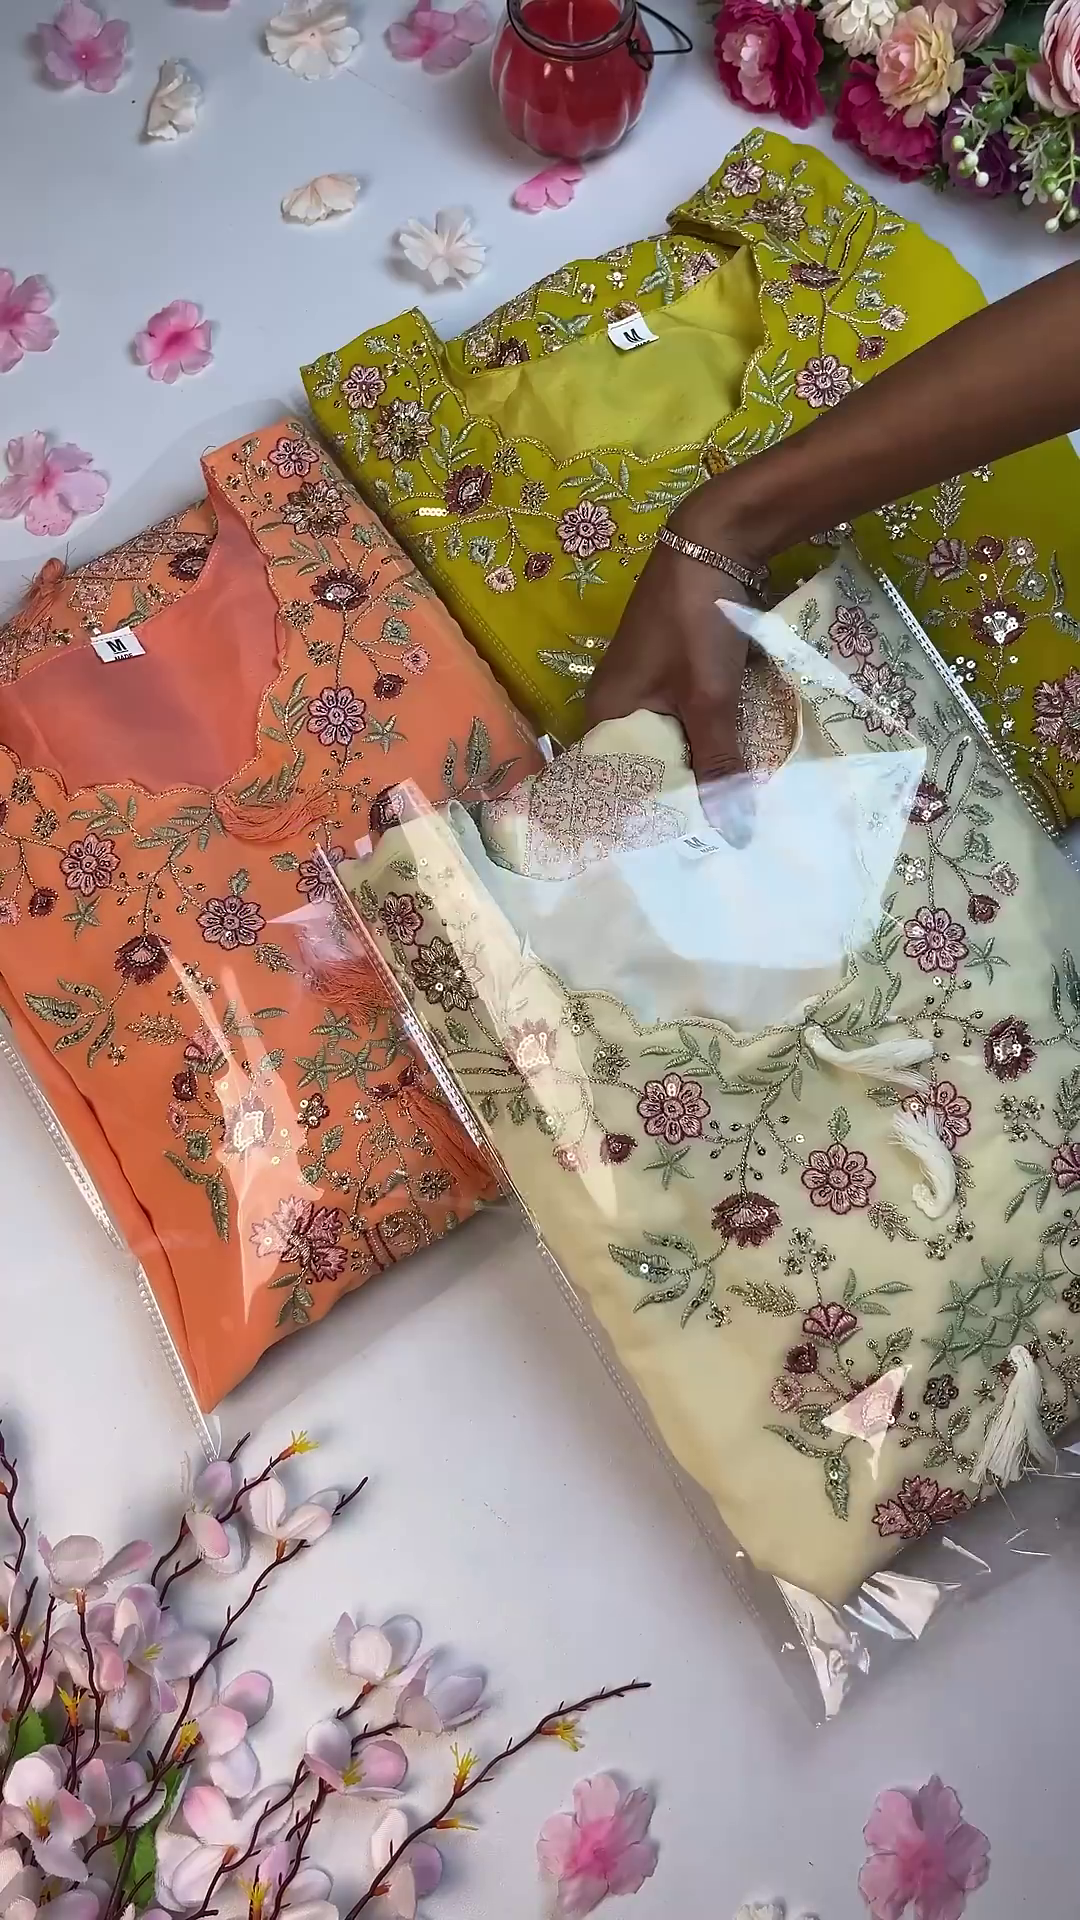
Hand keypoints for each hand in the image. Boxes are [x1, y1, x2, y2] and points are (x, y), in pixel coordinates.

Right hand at [584, 510, 756, 839]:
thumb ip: (719, 766)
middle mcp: (614, 705)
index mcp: (603, 715)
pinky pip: (685, 721)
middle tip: (712, 841)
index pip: (607, 788)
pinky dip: (707, 740)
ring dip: (696, 770)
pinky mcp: (671, 672)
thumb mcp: (709, 701)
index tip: (673, 855)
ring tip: (727, 813)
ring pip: (668, 745)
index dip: (639, 821)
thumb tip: (733, 835)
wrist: (714, 543)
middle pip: (642, 769)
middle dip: (676, 800)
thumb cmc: (695, 624)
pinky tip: (734, 764)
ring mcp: (643, 687)